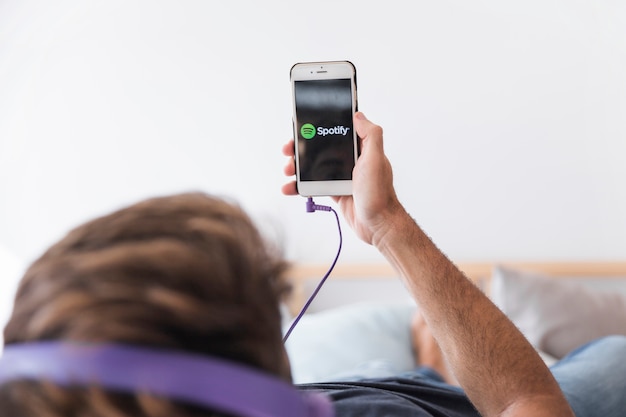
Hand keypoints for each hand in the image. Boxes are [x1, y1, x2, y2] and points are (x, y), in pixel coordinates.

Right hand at [282, 112, 402, 245]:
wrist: (377, 225)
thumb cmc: (380, 194)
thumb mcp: (376, 160)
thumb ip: (370, 135)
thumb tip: (358, 115)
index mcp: (361, 148)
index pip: (338, 130)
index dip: (319, 126)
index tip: (304, 127)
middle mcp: (351, 159)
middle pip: (321, 147)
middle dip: (302, 147)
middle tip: (289, 150)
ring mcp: (342, 175)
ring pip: (314, 165)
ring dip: (297, 166)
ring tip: (288, 170)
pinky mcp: (336, 190)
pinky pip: (314, 184)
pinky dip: (300, 185)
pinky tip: (290, 187)